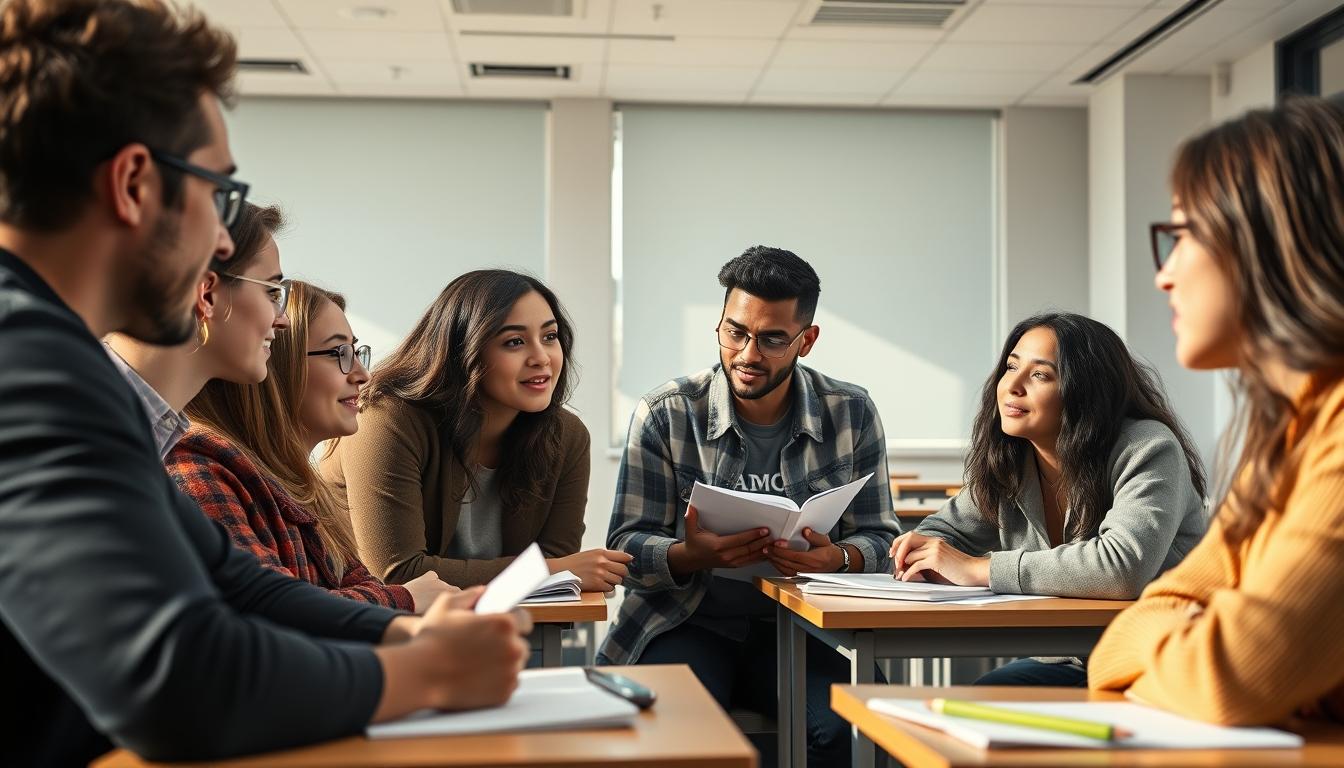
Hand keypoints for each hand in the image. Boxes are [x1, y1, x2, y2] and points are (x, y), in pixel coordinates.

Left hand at [402, 570, 454, 612]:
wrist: (403, 602)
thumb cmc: (418, 614)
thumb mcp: (435, 615)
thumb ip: (444, 610)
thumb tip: (445, 613)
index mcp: (451, 598)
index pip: (461, 597)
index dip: (457, 602)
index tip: (453, 607)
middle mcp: (447, 588)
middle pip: (454, 590)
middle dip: (450, 596)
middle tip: (440, 604)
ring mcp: (438, 581)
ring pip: (443, 584)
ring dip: (438, 589)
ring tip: (428, 597)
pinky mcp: (428, 576)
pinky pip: (433, 576)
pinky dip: (430, 580)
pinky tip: (424, 586)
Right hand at [408, 589, 530, 710]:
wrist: (419, 676)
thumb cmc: (430, 641)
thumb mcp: (446, 606)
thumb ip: (469, 595)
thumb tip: (482, 592)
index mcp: (504, 623)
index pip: (524, 621)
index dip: (513, 624)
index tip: (504, 630)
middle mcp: (513, 648)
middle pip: (520, 645)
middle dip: (506, 646)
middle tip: (483, 650)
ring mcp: (510, 673)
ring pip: (514, 666)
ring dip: (502, 665)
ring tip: (477, 665)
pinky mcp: (505, 694)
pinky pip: (508, 685)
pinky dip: (497, 683)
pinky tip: (477, 679)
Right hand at [549, 548, 633, 591]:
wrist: (560, 571)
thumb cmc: (575, 563)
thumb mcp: (591, 554)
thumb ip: (606, 556)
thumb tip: (625, 559)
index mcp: (601, 552)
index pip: (623, 556)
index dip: (627, 561)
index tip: (627, 564)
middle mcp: (602, 562)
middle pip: (624, 570)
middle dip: (622, 574)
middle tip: (616, 575)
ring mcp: (600, 573)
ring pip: (618, 580)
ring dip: (614, 582)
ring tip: (606, 581)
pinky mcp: (597, 584)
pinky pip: (611, 588)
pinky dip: (607, 588)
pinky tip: (600, 586)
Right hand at [673, 504, 772, 573]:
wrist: (692, 560)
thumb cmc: (694, 543)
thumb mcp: (690, 530)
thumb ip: (691, 518)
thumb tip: (690, 507)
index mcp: (718, 546)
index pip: (739, 540)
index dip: (752, 535)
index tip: (763, 529)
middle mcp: (726, 556)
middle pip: (748, 549)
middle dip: (762, 542)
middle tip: (773, 535)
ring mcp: (731, 562)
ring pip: (751, 556)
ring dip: (764, 550)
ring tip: (775, 543)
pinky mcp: (734, 565)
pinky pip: (750, 562)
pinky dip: (760, 557)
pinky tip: (768, 552)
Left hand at [764, 527, 843, 576]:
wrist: (836, 563)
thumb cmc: (830, 552)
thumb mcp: (825, 540)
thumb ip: (814, 536)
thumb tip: (806, 531)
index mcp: (815, 559)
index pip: (796, 555)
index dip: (784, 550)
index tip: (776, 543)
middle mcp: (809, 569)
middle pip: (788, 563)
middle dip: (775, 555)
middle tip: (766, 547)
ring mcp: (805, 574)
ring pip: (786, 569)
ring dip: (775, 561)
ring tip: (767, 553)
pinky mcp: (802, 576)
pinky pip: (788, 574)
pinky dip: (779, 567)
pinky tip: (774, 561)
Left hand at [890, 533, 988, 585]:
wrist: (974, 571)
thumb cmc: (958, 568)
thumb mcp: (941, 559)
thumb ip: (926, 557)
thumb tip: (907, 564)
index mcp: (934, 540)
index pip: (910, 535)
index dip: (899, 543)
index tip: (893, 553)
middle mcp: (933, 542)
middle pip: (908, 540)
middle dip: (897, 551)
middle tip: (894, 563)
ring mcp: (935, 550)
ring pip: (910, 554)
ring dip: (901, 565)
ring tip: (899, 574)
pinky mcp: (936, 560)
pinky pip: (916, 565)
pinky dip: (908, 573)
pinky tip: (906, 579)